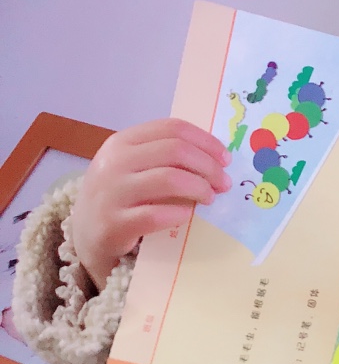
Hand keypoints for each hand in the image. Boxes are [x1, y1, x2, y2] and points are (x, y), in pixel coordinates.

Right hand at [71, 120, 229, 291]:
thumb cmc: (119, 198)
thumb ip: (162, 157)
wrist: (86, 235)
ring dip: (199, 188)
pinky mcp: (114, 224)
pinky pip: (156, 214)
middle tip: (223, 183)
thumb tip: (215, 157)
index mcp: (122, 142)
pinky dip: (180, 214)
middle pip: (175, 151)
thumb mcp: (132, 167)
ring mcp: (111, 192)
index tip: (225, 159)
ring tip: (210, 198)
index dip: (205, 142)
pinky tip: (188, 216)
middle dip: (208, 166)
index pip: (172, 129)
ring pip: (169, 179)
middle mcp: (114, 162)